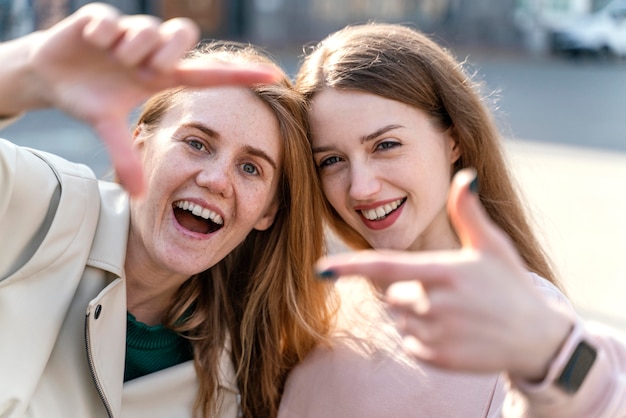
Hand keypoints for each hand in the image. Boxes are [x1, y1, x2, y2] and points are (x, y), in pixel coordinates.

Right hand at [12, 3, 278, 194]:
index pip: (207, 74)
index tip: (273, 76)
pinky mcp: (101, 18)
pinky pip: (112, 21)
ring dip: (129, 49)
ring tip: (112, 60)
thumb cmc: (89, 98)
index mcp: (161, 77)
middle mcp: (152, 52)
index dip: (239, 76)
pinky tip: (93, 43)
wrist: (49, 75)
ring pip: (148, 29)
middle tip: (142, 71)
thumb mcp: (107, 127)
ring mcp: (128, 32)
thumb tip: (138, 196)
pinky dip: (102, 35)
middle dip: (165, 53)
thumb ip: (126, 156)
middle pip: (182, 35)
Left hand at [316, 169, 572, 380]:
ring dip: (413, 313)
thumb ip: (469, 213)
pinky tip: (451, 330)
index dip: (350, 267)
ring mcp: (436, 335)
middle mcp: (436, 305)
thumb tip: (463, 175)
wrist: (535, 339)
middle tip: (444, 290)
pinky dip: (421, 336)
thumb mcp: (493, 246)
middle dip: (408, 289)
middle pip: (391, 294)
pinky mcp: (436, 359)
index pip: (385, 268)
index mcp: (444, 273)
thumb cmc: (511, 286)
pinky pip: (408, 342)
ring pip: (398, 319)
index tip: (320, 268)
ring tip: (451, 310)